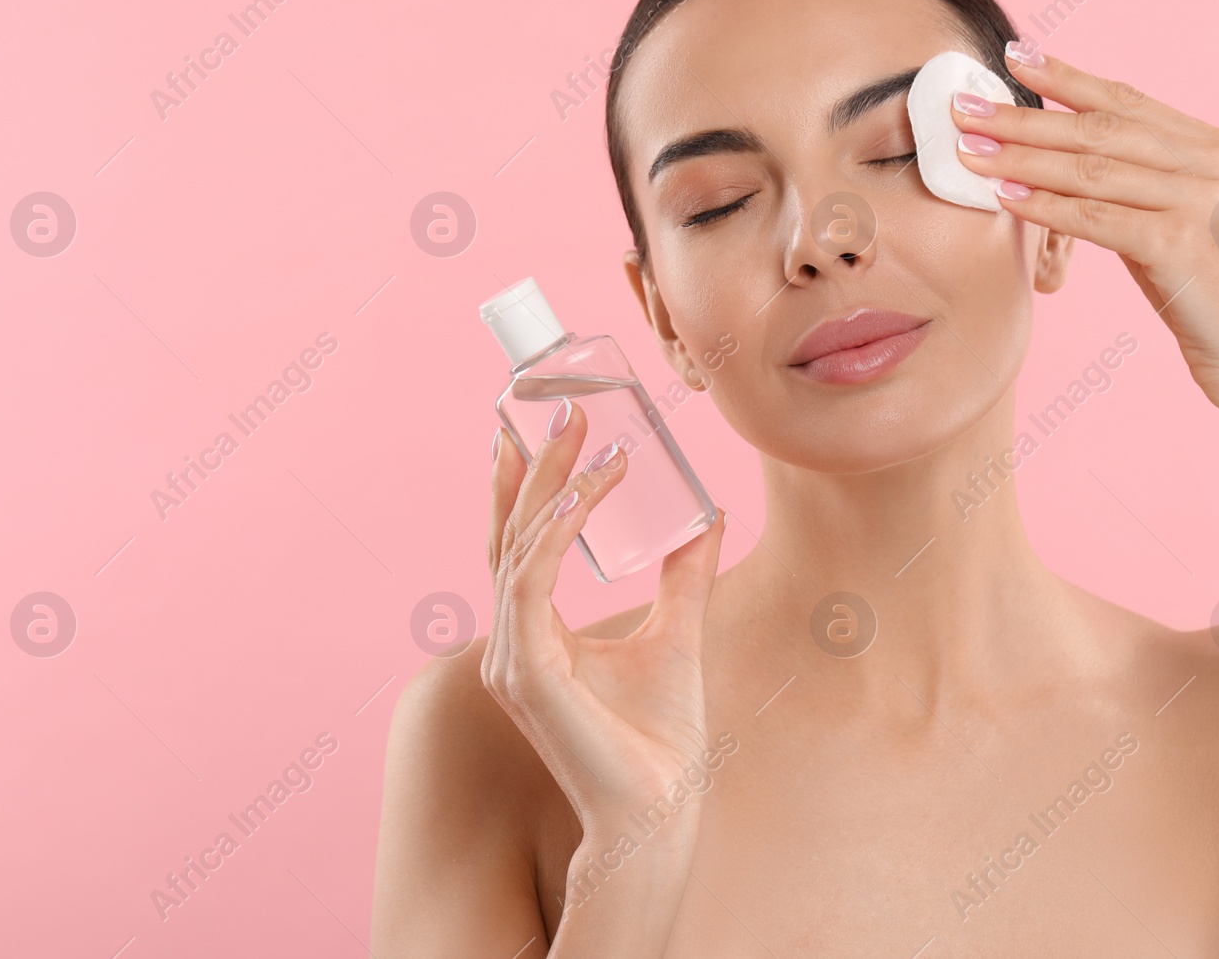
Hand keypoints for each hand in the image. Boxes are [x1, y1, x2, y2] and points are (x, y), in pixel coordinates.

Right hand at [484, 400, 727, 838]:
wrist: (661, 809)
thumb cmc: (660, 738)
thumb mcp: (678, 632)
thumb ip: (684, 575)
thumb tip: (707, 518)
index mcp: (537, 636)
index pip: (518, 544)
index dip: (526, 485)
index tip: (541, 427)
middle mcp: (513, 643)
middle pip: (511, 536)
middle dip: (534, 468)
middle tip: (558, 408)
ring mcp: (512, 658)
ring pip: (518, 551)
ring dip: (550, 489)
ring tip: (584, 439)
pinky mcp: (527, 673)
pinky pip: (529, 585)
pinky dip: (551, 537)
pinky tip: (578, 499)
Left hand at [953, 43, 1218, 415]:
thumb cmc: (1216, 299)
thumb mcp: (1185, 224)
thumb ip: (1144, 186)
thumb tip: (1066, 161)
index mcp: (1218, 148)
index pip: (1128, 101)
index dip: (1067, 76)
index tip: (1015, 56)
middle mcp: (1215, 164)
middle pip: (1101, 128)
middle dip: (1026, 115)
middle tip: (965, 106)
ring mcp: (1202, 202)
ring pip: (1093, 169)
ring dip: (1022, 157)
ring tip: (969, 149)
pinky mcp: (1184, 246)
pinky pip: (1098, 218)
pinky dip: (1047, 206)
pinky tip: (1005, 197)